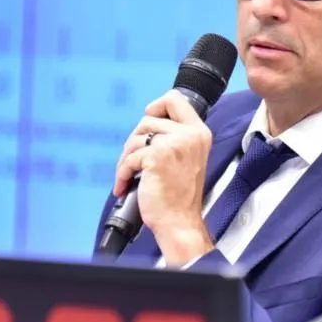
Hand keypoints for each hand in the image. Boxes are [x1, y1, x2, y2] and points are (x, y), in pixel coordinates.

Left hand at [114, 90, 214, 265]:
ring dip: (126, 158)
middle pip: (148, 119)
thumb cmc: (179, 196)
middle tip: (134, 160)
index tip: (148, 120)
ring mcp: (174, 144)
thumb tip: (148, 121)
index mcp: (199, 133)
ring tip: (129, 176)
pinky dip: (122, 173)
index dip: (156, 106)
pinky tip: (124, 186)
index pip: (175, 99)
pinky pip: (129, 158)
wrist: (179, 222)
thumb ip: (175, 137)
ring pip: (136, 137)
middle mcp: (190, 135)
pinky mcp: (157, 157)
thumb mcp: (187, 158)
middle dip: (135, 140)